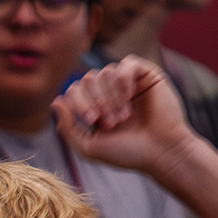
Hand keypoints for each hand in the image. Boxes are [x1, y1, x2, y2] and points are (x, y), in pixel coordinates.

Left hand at [51, 56, 199, 174]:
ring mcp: (128, 82)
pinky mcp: (147, 74)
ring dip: (111, 96)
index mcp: (96, 107)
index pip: (74, 90)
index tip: (92, 122)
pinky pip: (126, 64)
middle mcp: (110, 92)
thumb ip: (68, 127)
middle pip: (87, 79)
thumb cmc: (128, 153)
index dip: (78, 103)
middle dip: (95, 101)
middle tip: (110, 122)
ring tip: (124, 116)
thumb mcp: (89, 146)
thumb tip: (55, 101)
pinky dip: (123, 81)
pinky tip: (131, 96)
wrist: (162, 152)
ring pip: (105, 72)